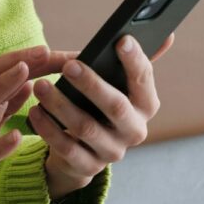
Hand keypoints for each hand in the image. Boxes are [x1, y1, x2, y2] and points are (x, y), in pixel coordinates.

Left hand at [29, 33, 174, 201]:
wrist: (84, 150)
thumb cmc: (101, 105)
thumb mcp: (118, 85)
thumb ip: (135, 63)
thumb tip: (169, 35)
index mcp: (146, 105)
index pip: (144, 80)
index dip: (135, 60)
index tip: (121, 39)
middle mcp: (134, 130)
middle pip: (116, 106)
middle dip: (92, 84)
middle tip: (69, 65)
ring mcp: (112, 152)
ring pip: (86, 128)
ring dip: (61, 105)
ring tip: (41, 86)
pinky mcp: (88, 168)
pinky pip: (66, 148)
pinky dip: (48, 129)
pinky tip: (35, 112)